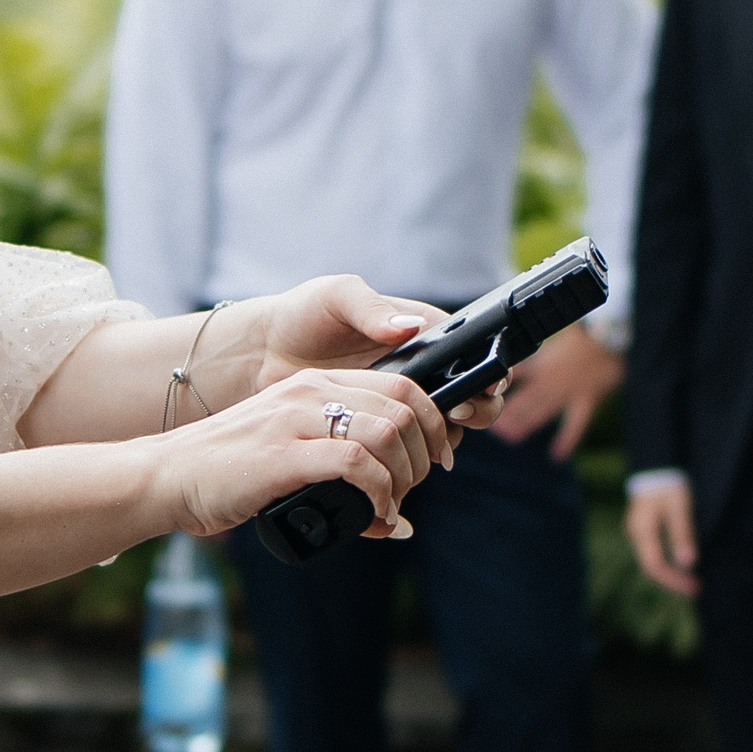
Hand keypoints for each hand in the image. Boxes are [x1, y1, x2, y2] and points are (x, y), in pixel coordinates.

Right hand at [160, 365, 455, 539]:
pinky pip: (358, 465)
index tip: (435, 460)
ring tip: (392, 503)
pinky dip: (381, 494)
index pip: (401, 384)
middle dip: (425, 453)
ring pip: (387, 432)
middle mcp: (308, 392)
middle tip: (415, 488)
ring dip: (406, 476)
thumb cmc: (228, 472)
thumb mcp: (289, 450)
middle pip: (405, 406)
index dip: (434, 423)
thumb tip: (397, 522)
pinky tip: (376, 513)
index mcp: (313, 384)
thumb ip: (340, 468)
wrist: (169, 475)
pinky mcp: (284, 454)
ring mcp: (295, 420)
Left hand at [251, 277, 508, 437]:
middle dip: (478, 408)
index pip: (472, 351)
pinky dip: (417, 453)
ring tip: (427, 437)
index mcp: (419, 330)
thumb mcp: (336, 296)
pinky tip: (405, 455)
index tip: (482, 385)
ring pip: (448, 425)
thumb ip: (370, 308)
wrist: (265, 354)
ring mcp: (403, 400)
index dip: (487, 370)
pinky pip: (414, 445)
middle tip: (456, 413)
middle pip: (474, 395)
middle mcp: (420, 368)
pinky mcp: (383, 425)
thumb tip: (407, 327)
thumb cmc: (303, 314)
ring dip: (447, 435)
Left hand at [491, 325, 621, 459]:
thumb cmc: (586, 335)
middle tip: (489, 426)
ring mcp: (568, 392)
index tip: (482, 395)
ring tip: (509, 437)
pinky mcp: (587, 400)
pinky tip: (557, 456)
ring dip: (525, 424)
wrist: (611, 339)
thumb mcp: (554, 336)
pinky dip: (566, 440)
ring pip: (541, 412)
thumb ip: (533, 340)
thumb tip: (513, 334)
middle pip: (523, 398)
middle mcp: (550, 379)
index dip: (496, 385)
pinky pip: (575, 424)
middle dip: (506, 412)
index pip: (513, 376)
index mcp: (541, 363)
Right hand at [626, 480, 699, 596]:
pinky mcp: (642, 529)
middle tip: (696, 590)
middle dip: (673, 581)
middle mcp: (635, 534)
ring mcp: (636, 531)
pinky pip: (652, 553)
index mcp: (642, 530)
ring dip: (670, 574)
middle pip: (650, 567)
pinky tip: (681, 566)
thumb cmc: (668, 485)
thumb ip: (682, 534)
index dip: (673, 581)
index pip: (654, 565)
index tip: (694, 588)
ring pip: (650, 561)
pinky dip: (667, 564)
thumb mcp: (679, 508)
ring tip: (692, 583)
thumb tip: (688, 563)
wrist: (655, 466)